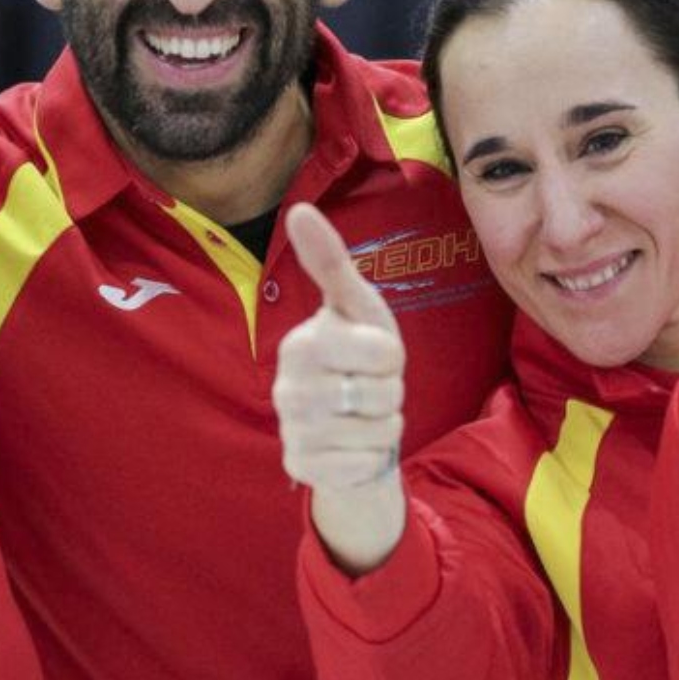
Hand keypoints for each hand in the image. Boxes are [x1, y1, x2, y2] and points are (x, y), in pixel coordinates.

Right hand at [274, 204, 406, 491]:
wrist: (344, 427)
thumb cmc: (356, 358)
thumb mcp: (357, 309)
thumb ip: (331, 263)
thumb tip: (300, 210)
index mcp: (300, 343)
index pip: (384, 352)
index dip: (391, 356)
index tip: (371, 355)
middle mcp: (287, 388)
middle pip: (384, 393)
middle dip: (389, 392)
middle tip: (366, 388)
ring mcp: (292, 432)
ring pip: (380, 431)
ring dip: (384, 425)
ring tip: (360, 416)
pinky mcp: (301, 469)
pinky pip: (366, 465)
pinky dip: (371, 458)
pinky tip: (351, 446)